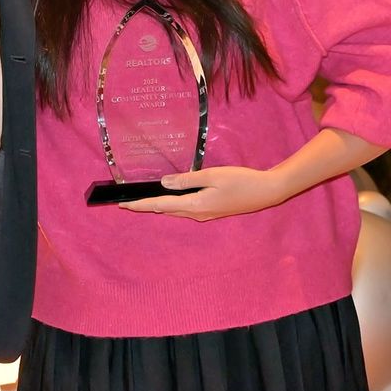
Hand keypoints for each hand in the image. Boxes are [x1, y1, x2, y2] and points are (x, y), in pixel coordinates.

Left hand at [119, 165, 286, 220]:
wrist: (267, 192)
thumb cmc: (241, 181)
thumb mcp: (212, 175)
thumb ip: (187, 179)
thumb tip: (164, 183)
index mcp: (195, 205)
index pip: (160, 205)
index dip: (141, 205)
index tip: (123, 205)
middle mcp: (197, 214)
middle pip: (165, 211)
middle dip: (146, 207)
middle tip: (127, 202)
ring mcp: (205, 215)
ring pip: (176, 211)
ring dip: (159, 206)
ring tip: (143, 200)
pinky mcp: (212, 211)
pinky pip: (186, 210)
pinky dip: (173, 205)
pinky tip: (169, 199)